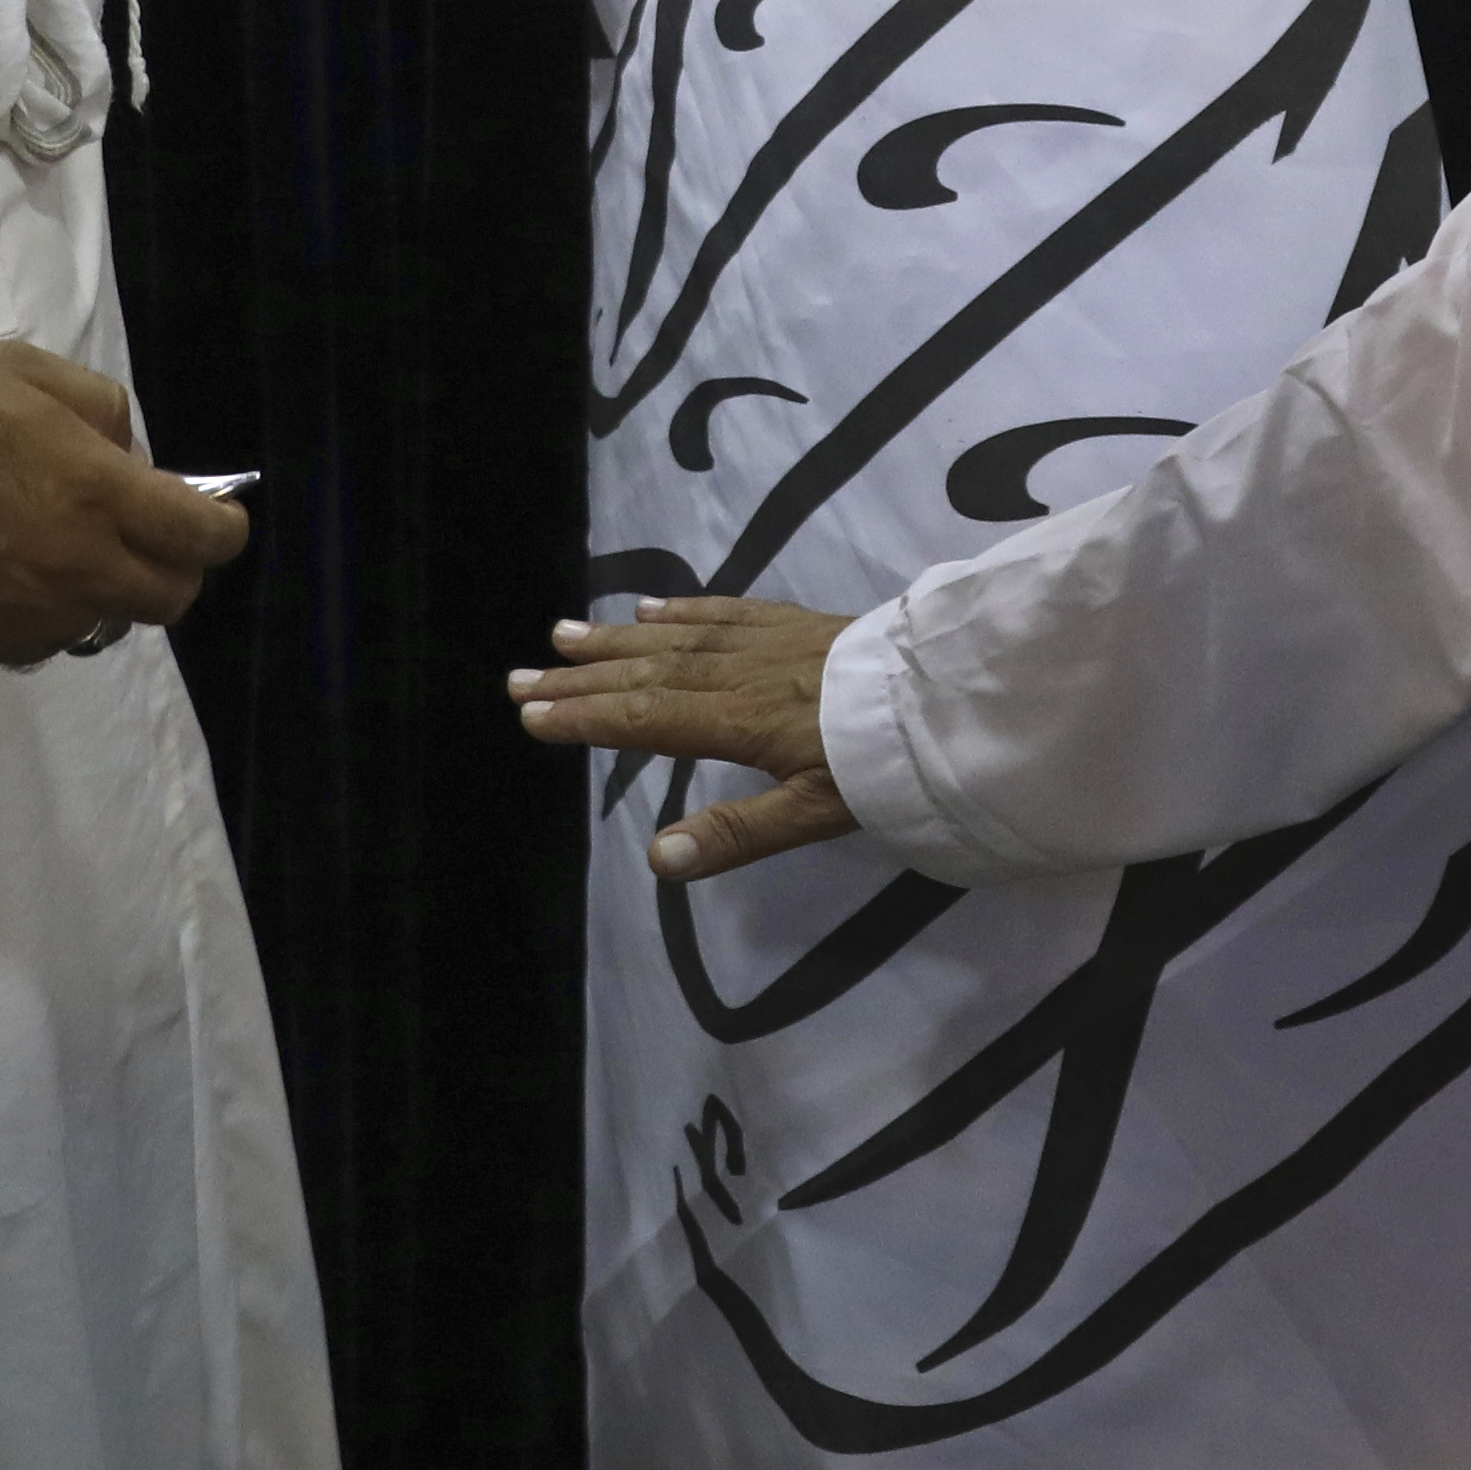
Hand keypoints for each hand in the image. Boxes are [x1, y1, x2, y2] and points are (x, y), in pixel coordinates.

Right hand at [0, 340, 246, 664]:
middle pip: (173, 596)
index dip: (225, 528)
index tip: (219, 514)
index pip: (203, 538)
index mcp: (98, 495)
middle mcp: (79, 568)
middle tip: (152, 531)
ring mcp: (36, 615)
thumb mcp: (27, 369)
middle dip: (179, 565)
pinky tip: (22, 568)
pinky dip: (58, 608)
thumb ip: (103, 410)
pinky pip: (55, 636)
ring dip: (114, 587)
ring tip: (75, 545)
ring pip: (113, 619)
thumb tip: (136, 458)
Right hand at [509, 595, 861, 877]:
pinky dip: (680, 610)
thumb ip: (736, 834)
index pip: (647, 718)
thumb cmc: (885, 762)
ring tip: (563, 634)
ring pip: (678, 638)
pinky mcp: (797, 624)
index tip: (530, 716)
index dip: (586, 718)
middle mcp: (742, 673)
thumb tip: (655, 859)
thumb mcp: (815, 814)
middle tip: (520, 677)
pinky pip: (725, 611)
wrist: (951, 694)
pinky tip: (649, 610)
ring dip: (617, 640)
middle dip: (582, 678)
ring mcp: (769, 642)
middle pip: (649, 674)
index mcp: (741, 721)